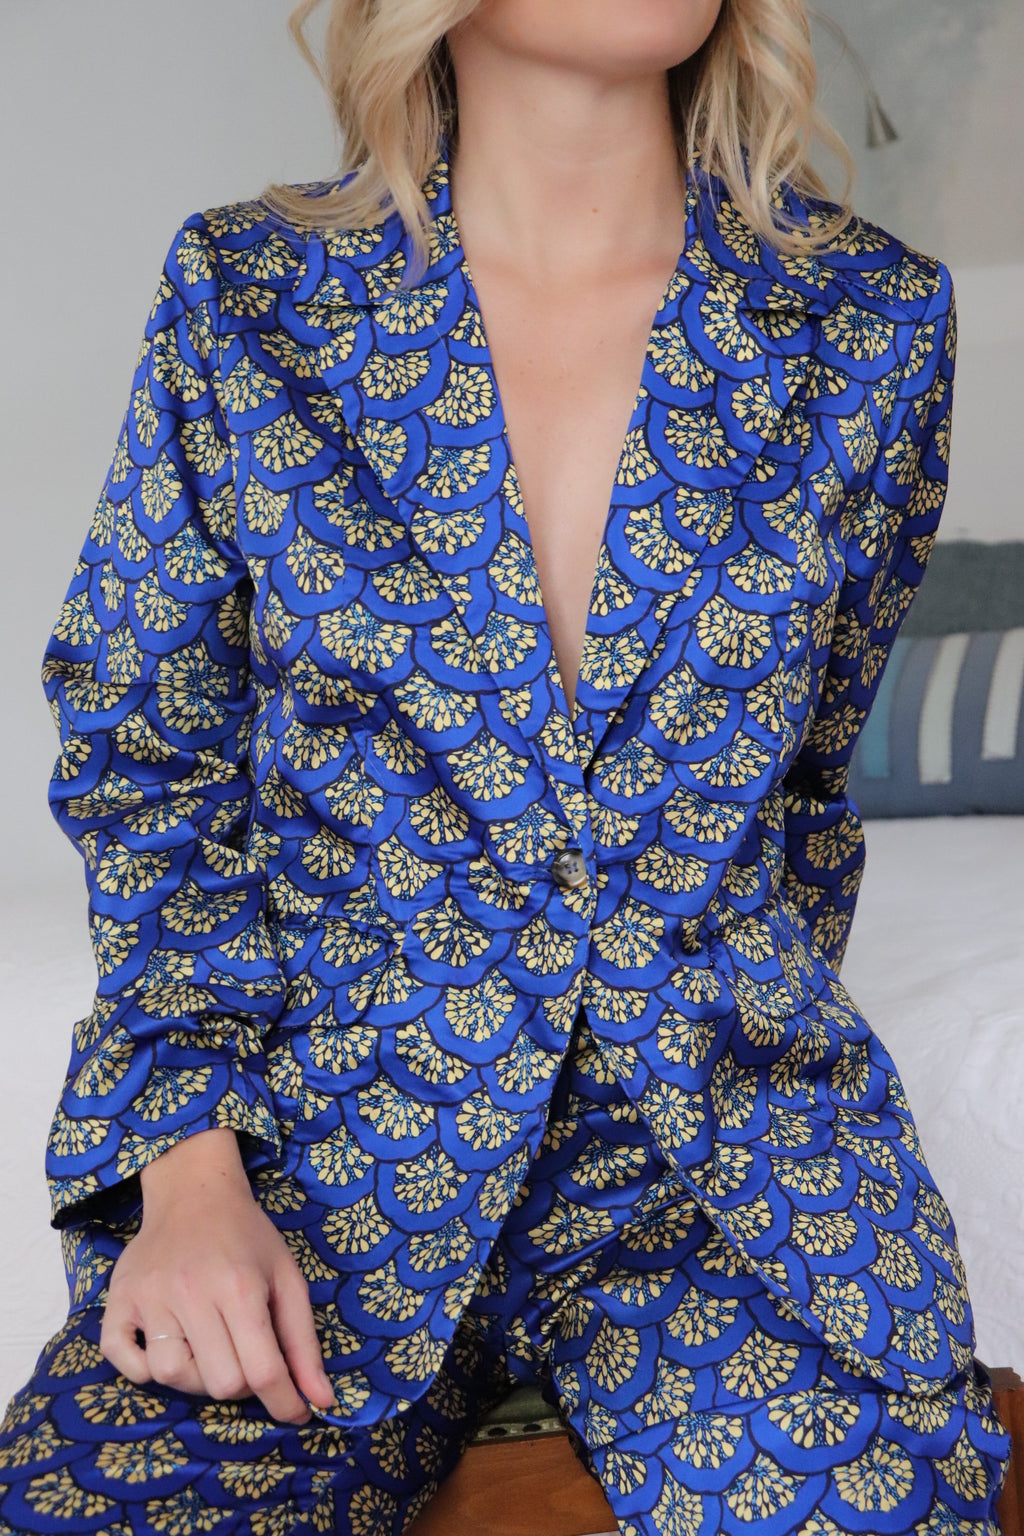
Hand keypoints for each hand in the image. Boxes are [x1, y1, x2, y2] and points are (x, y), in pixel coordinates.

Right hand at [98, 1129, 337, 1424]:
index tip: (296, 1412)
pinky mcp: (117, 1300)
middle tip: (244, 1355)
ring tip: (208, 1347)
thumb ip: (304, 1343)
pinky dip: (144, 1370)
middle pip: (219, 1382)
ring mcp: (149, 1298)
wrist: (194, 1191)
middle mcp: (191, 1293)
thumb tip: (321, 1403)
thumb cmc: (248, 1236)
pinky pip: (123, 1362)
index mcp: (240, 1286)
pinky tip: (169, 1346)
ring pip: (172, 1378)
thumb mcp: (287, 1278)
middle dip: (241, 1384)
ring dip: (196, 1377)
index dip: (284, 1402)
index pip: (262, 1370)